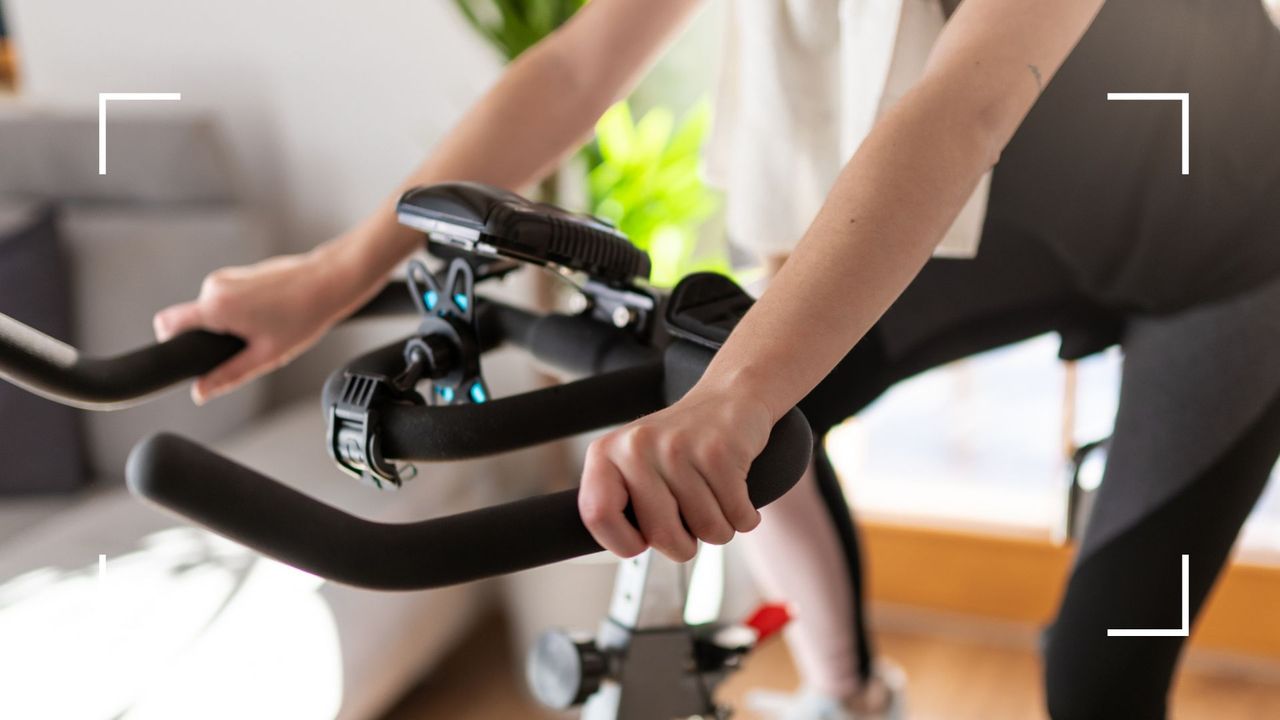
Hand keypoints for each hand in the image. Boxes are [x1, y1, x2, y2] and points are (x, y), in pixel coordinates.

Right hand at [153, 242, 366, 403]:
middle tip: (252, 343)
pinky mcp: (236, 274)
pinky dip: (240, 312)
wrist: (326, 282)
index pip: (166, 323)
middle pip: (194, 322)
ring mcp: (225, 277)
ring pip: (212, 311)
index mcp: (216, 306)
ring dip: (231, 325)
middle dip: (215, 338)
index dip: (170, 343)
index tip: (190, 355)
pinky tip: (269, 314)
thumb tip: (201, 392)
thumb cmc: (301, 317)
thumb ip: (228, 375)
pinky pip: (226, 300)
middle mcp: (214, 286)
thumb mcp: (265, 356)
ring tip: (267, 327)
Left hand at [578, 383, 773, 561]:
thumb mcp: (635, 465)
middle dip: (683, 545)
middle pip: (660, 535)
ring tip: (714, 497)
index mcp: (606, 454)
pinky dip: (744, 516)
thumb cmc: (681, 444)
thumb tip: (626, 547)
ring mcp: (678, 447)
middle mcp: (637, 447)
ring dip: (719, 527)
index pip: (597, 515)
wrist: (729, 397)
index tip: (640, 542)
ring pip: (706, 530)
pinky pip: (737, 516)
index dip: (622, 542)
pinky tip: (736, 493)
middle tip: (689, 523)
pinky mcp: (719, 451)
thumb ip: (619, 504)